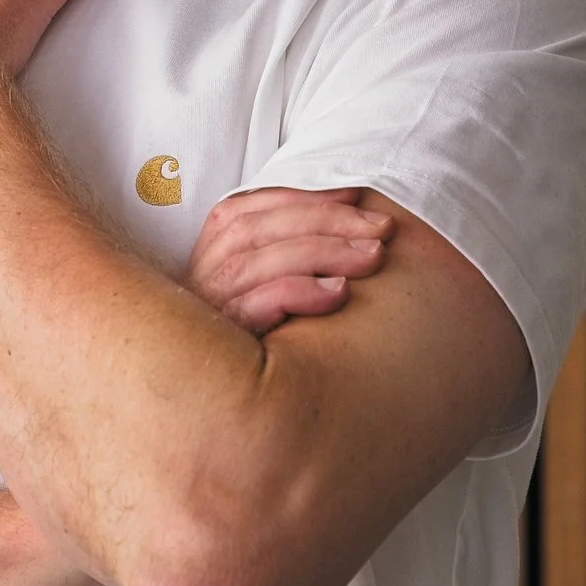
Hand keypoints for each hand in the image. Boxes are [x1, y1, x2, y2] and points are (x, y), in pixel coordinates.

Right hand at [184, 187, 391, 332]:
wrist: (220, 389)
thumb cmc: (258, 325)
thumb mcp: (264, 276)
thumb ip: (288, 242)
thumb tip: (349, 210)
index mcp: (214, 243)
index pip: (254, 205)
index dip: (306, 197)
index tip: (356, 196)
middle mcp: (205, 267)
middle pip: (260, 228)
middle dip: (326, 220)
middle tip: (380, 228)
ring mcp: (212, 302)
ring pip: (260, 262)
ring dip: (323, 252)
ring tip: (373, 256)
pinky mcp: (226, 336)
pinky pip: (259, 305)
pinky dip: (301, 292)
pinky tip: (340, 292)